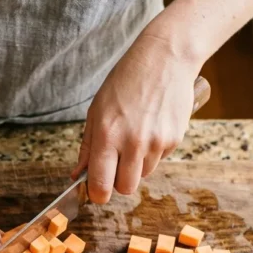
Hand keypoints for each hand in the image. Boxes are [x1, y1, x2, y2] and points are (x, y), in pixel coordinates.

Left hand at [73, 34, 200, 202]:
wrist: (165, 58)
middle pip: (126, 188)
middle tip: (115, 164)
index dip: (98, 194)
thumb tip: (78, 175)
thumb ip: (87, 147)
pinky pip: (160, 159)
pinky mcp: (174, 139)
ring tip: (135, 137)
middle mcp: (133, 143)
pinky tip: (151, 128)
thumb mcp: (97, 111)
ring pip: (143, 175)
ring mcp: (156, 142)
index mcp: (107, 136)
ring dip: (136, 165)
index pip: (101, 185)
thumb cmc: (126, 81)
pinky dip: (153, 151)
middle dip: (118, 181)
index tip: (97, 192)